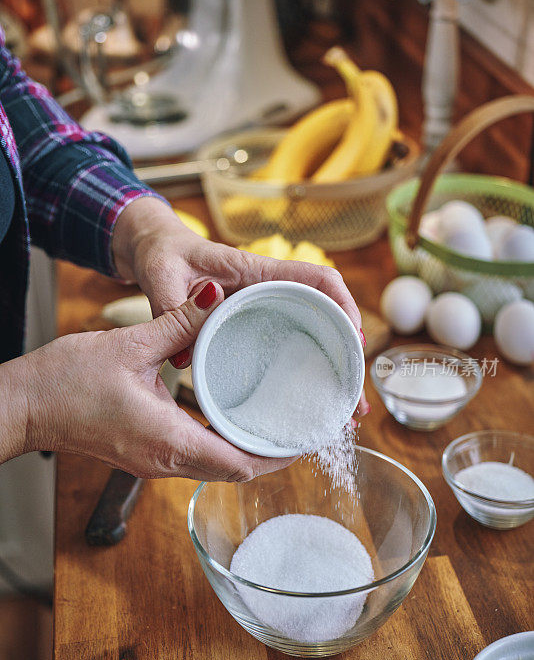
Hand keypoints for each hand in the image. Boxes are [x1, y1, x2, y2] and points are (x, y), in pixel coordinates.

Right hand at [11, 282, 294, 478]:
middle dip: (271, 453)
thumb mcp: (129, 345)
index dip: (279, 454)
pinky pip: (196, 458)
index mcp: (168, 439)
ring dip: (248, 450)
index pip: (240, 463)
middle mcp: (165, 460)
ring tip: (276, 423)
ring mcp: (154, 462)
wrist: (23, 406)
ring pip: (216, 467)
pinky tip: (231, 419)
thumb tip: (216, 296)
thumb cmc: (65, 381)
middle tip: (301, 426)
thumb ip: (179, 322)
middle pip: (234, 470)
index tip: (307, 436)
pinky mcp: (144, 455)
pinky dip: (222, 444)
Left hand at [113, 198, 369, 414]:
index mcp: (254, 271)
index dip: (342, 304)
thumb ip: (172, 309)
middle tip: (354, 400)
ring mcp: (264, 306)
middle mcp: (267, 287)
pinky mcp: (255, 321)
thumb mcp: (162, 276)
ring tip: (342, 411)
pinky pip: (289, 341)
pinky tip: (309, 400)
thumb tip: (184, 358)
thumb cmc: (162, 255)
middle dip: (347, 353)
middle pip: (325, 314)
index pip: (316, 278)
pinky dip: (305, 368)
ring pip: (312, 333)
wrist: (155, 248)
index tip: (355, 337)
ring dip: (331, 367)